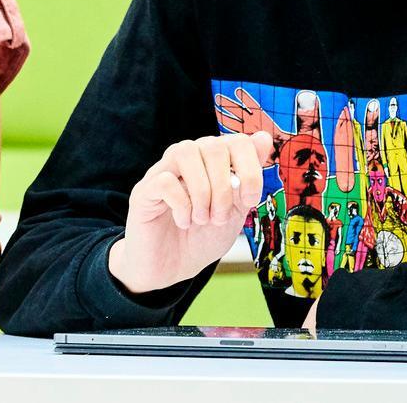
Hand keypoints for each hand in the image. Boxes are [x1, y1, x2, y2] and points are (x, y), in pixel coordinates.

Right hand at [107, 132, 272, 295]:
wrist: (172, 268)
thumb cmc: (202, 238)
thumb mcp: (235, 210)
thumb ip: (247, 177)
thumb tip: (263, 137)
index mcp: (211, 161)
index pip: (237, 141)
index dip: (250, 169)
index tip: (249, 201)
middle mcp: (187, 159)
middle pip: (213, 146)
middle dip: (224, 187)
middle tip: (220, 217)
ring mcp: (163, 171)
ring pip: (186, 152)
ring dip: (202, 191)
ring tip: (202, 218)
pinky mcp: (144, 191)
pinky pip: (165, 180)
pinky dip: (182, 204)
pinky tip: (183, 221)